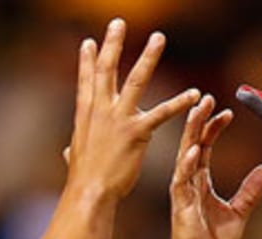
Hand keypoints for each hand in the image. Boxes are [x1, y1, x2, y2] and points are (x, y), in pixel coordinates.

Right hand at [65, 19, 199, 202]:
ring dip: (148, 57)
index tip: (90, 42)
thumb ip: (75, 149)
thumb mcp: (76, 159)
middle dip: (113, 45)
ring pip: (136, 80)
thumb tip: (67, 152)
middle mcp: (101, 111)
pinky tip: (194, 94)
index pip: (86, 81)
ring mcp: (119, 119)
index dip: (88, 61)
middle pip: (108, 70)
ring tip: (158, 37)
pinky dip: (180, 102)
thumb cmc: (83, 182)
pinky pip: (162, 113)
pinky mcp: (137, 133)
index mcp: (85, 116)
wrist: (89, 193)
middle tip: (119, 22)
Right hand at [169, 95, 261, 238]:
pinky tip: (194, 149)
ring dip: (191, 132)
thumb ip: (250, 191)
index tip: (226, 111)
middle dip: (198, 120)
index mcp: (200, 181)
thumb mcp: (239, 212)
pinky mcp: (180, 207)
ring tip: (197, 110)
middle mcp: (188, 182)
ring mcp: (182, 193)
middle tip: (205, 96)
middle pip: (192, 143)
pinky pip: (182, 181)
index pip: (205, 146)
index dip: (214, 127)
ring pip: (185, 155)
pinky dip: (187, 165)